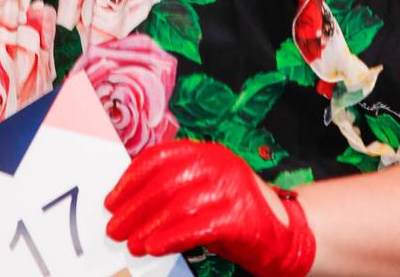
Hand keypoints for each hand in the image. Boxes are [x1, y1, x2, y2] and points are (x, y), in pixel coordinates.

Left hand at [104, 139, 314, 276]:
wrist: (287, 234)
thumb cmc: (236, 214)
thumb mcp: (204, 191)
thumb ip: (175, 189)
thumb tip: (130, 204)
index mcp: (206, 152)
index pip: (160, 157)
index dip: (132, 178)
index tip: (112, 199)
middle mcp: (218, 163)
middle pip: (165, 182)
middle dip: (134, 207)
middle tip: (114, 227)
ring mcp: (231, 188)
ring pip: (178, 204)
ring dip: (148, 226)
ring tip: (131, 243)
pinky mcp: (240, 216)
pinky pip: (197, 226)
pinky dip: (171, 237)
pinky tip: (155, 247)